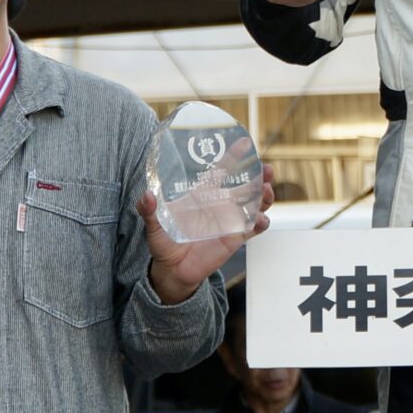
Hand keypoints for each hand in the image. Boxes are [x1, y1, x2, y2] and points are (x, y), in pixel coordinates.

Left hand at [142, 168, 274, 305]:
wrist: (173, 269)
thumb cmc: (164, 243)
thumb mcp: (154, 226)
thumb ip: (150, 211)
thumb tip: (147, 196)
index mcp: (203, 194)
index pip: (222, 170)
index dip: (234, 156)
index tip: (246, 143)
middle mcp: (220, 204)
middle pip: (247, 185)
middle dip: (260, 175)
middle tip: (266, 169)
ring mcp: (230, 220)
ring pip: (255, 203)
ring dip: (265, 196)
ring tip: (266, 191)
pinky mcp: (235, 238)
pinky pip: (254, 228)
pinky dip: (261, 222)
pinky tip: (261, 219)